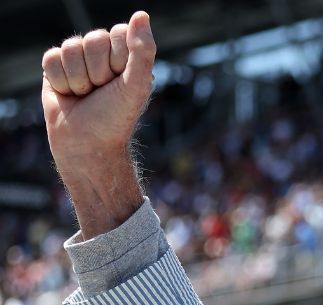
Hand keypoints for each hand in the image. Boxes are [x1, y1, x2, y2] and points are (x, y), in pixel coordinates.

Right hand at [42, 11, 155, 236]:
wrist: (87, 143)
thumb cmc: (116, 117)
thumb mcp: (135, 85)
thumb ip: (142, 51)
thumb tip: (142, 15)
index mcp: (128, 54)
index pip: (119, 33)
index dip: (118, 59)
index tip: (122, 82)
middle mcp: (104, 53)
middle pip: (93, 39)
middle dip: (97, 71)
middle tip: (102, 92)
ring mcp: (79, 59)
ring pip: (70, 48)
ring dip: (78, 78)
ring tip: (86, 95)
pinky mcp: (56, 67)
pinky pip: (51, 57)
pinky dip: (60, 81)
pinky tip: (69, 94)